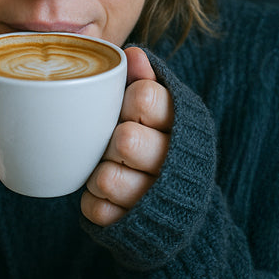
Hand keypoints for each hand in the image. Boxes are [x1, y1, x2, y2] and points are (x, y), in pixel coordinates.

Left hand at [81, 47, 172, 225]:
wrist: (180, 208)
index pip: (145, 97)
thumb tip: (131, 53)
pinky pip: (97, 208)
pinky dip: (94, 202)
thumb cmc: (159, 143)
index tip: (129, 109)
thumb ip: (147, 81)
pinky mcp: (131, 224)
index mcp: (183, 125)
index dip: (128, 102)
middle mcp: (173, 162)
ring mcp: (152, 197)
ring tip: (108, 168)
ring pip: (107, 177)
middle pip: (125, 139)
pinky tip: (108, 195)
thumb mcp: (162, 110)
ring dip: (99, 173)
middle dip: (113, 140)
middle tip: (115, 142)